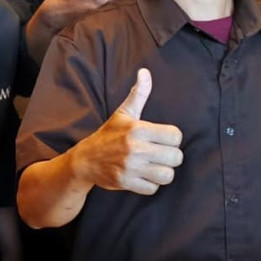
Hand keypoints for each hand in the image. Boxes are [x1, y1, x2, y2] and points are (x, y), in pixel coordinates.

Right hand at [72, 68, 183, 194]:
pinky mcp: (126, 182)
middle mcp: (135, 148)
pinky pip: (153, 188)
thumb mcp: (123, 114)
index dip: (172, 138)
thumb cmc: (107, 135)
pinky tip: (143, 175)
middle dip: (170, 157)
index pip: (176, 136)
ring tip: (154, 166)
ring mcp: (130, 167)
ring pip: (167, 175)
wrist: (84, 160)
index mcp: (138, 129)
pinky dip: (151, 184)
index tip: (162, 139)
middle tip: (159, 154)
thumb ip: (138, 94)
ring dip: (162, 172)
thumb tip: (145, 72)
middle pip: (175, 157)